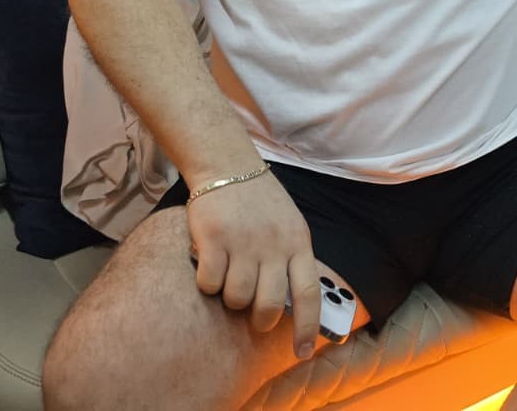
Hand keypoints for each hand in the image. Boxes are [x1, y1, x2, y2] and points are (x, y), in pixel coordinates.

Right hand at [186, 169, 322, 358]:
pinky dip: (207, 283)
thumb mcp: (289, 226)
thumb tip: (296, 305)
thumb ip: (293, 259)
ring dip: (230, 298)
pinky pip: (210, 283)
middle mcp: (273, 245)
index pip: (309, 293)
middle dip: (260, 319)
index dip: (308, 327)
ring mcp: (244, 242)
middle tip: (253, 313)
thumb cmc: (261, 202)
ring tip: (229, 276)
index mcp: (298, 242)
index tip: (303, 352)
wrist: (228, 165)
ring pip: (237, 298)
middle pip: (269, 305)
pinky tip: (209, 264)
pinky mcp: (214, 239)